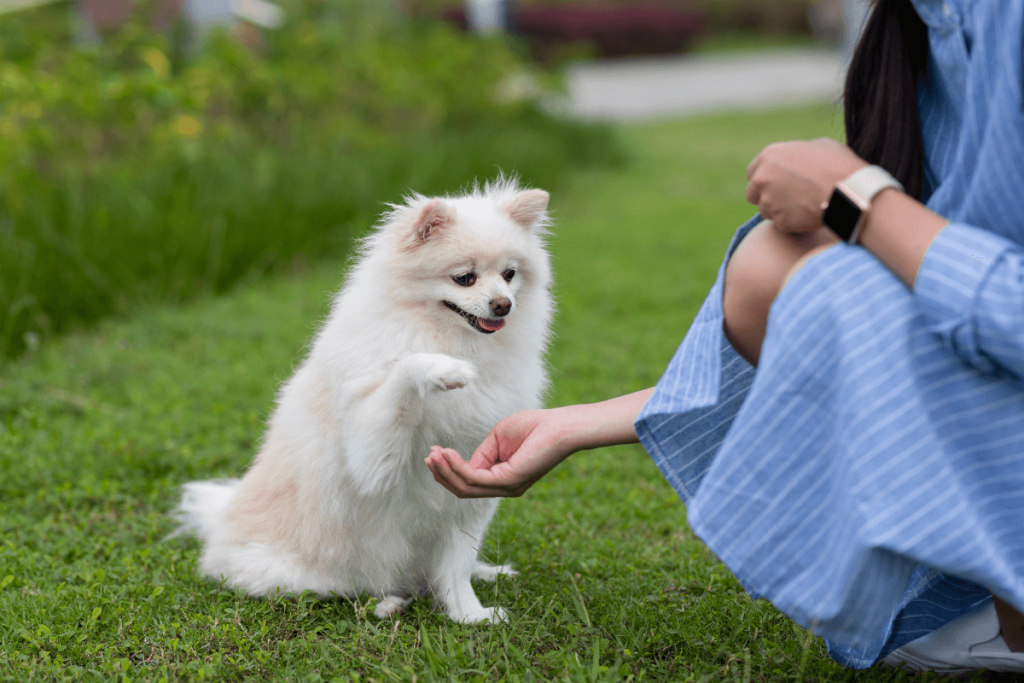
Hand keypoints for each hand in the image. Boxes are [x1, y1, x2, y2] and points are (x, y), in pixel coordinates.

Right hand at [425, 408, 576, 497]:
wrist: (561, 426)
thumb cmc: (535, 427)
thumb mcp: (499, 438)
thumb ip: (482, 453)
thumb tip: (464, 465)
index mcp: (503, 479)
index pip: (469, 481)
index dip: (449, 468)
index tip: (435, 452)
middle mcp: (505, 488)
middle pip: (464, 489)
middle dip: (443, 474)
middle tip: (429, 457)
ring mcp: (507, 487)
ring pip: (466, 487)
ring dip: (446, 471)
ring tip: (433, 455)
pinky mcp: (509, 481)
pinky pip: (475, 478)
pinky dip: (457, 467)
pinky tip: (447, 455)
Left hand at [745, 138, 866, 234]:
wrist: (850, 189)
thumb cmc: (838, 164)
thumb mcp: (816, 146)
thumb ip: (795, 154)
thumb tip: (794, 159)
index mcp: (769, 156)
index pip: (752, 172)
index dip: (764, 178)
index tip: (774, 183)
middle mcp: (763, 179)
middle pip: (752, 194)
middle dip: (765, 196)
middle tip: (785, 198)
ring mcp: (769, 202)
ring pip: (766, 211)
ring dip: (779, 211)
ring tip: (802, 206)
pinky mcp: (780, 221)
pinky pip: (781, 225)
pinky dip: (791, 223)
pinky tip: (808, 216)